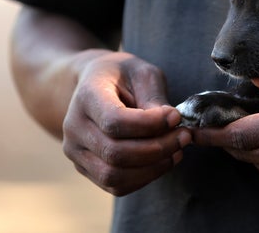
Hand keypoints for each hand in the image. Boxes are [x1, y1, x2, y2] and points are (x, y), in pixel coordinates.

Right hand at [62, 51, 191, 195]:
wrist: (96, 85)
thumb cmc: (123, 76)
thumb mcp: (142, 73)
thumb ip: (154, 97)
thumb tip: (170, 124)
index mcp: (86, 97)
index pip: (114, 121)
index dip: (150, 124)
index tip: (176, 116)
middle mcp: (74, 127)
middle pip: (115, 153)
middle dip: (158, 148)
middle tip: (184, 136)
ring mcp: (76, 151)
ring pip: (114, 176)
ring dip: (154, 167)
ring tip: (177, 150)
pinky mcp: (86, 168)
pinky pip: (116, 185)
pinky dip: (145, 177)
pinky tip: (164, 160)